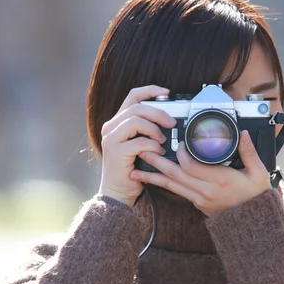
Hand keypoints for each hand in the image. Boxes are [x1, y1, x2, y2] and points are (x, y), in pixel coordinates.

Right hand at [98, 85, 176, 207]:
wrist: (119, 192)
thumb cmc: (133, 169)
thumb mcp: (142, 145)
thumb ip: (149, 130)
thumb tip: (170, 119)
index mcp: (118, 122)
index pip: (132, 96)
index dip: (150, 91)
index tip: (167, 93)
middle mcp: (111, 127)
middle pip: (137, 107)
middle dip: (158, 112)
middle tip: (172, 123)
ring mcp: (111, 139)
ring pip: (136, 120)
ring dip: (155, 129)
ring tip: (163, 141)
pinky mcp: (115, 152)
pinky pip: (139, 142)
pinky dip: (152, 145)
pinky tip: (157, 152)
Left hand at [129, 130, 270, 216]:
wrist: (253, 221)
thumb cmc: (256, 197)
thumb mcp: (258, 173)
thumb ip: (249, 152)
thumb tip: (243, 133)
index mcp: (220, 180)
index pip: (191, 166)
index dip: (181, 153)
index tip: (178, 143)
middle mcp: (206, 191)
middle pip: (175, 175)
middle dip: (157, 162)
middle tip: (143, 151)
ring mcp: (199, 199)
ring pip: (172, 185)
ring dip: (154, 176)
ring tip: (137, 169)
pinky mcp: (197, 203)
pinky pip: (177, 191)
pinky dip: (164, 184)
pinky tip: (154, 178)